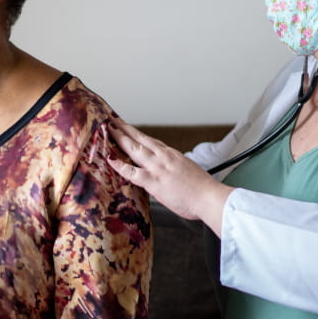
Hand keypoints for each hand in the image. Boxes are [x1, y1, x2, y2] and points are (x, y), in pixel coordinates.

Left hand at [107, 120, 231, 233]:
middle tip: (112, 121)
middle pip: (140, 138)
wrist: (210, 197)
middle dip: (125, 129)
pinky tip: (110, 159)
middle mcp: (164, 157)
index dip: (138, 135)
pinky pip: (132, 171)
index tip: (130, 129)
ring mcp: (157, 168)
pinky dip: (120, 165)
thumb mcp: (188, 173)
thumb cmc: (203, 190)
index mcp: (172, 155)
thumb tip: (168, 175)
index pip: (151, 141)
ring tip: (108, 130)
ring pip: (134, 148)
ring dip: (119, 137)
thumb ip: (175, 170)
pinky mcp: (153, 181)